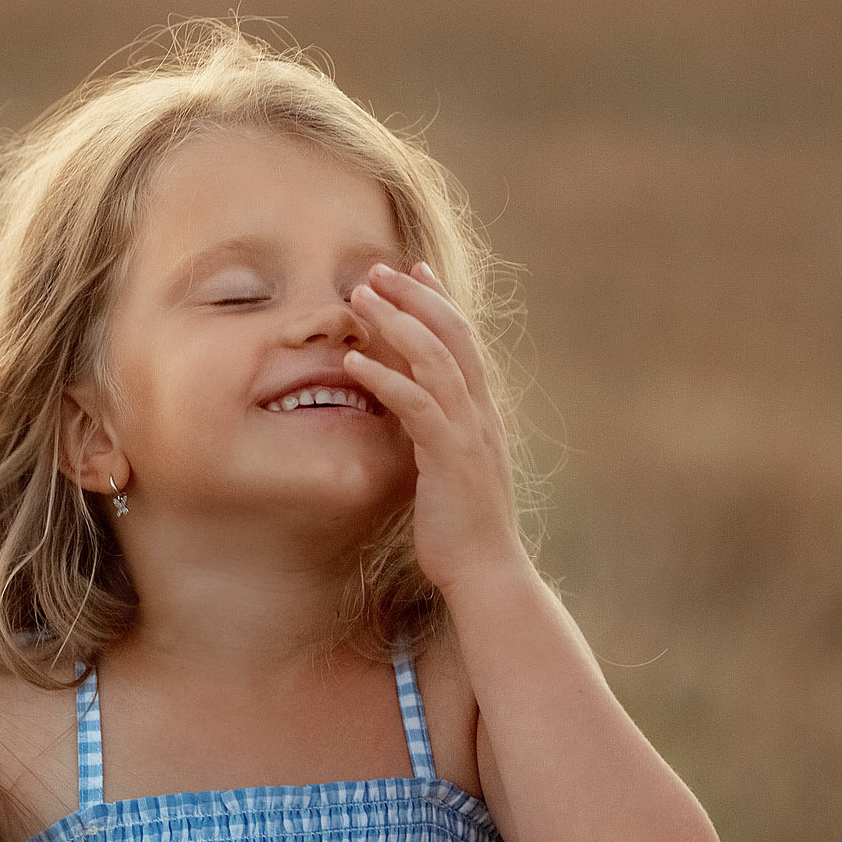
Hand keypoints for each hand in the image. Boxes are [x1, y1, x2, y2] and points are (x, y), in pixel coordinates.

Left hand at [344, 261, 530, 598]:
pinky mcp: (450, 456)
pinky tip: (354, 364)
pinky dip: (385, 378)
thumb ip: (436, 434)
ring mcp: (469, 432)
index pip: (464, 340)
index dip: (439, 299)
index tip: (412, 269)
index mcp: (482, 413)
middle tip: (376, 269)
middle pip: (453, 334)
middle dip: (415, 295)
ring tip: (358, 299)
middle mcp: (481, 413)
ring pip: (436, 358)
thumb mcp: (449, 469)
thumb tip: (411, 411)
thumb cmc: (462, 528)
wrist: (487, 572)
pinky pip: (417, 405)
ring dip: (396, 323)